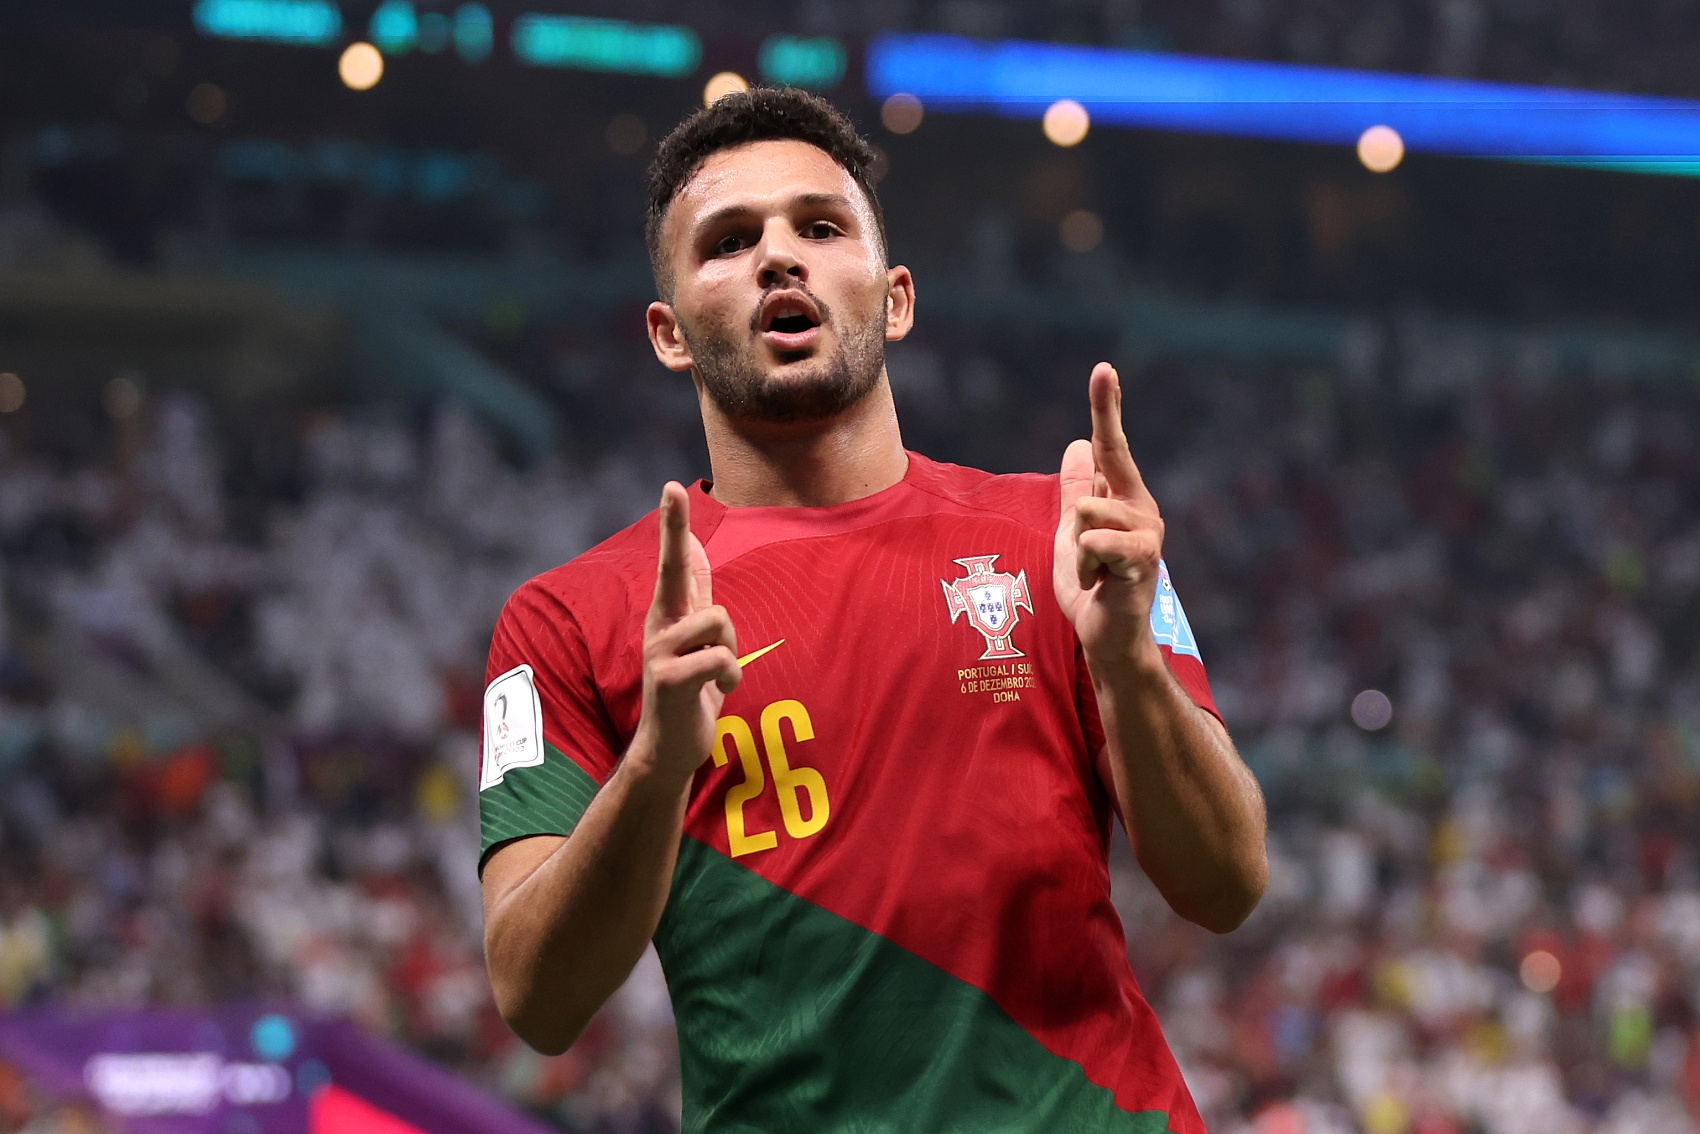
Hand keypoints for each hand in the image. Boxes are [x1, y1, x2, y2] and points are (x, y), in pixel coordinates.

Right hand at [632, 483, 740, 786]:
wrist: (670, 748)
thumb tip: (698, 550)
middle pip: (674, 567)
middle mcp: (659, 624)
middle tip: (672, 485)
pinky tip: (716, 692)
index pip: (673, 560)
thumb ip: (696, 599)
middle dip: (675, 527)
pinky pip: (718, 658)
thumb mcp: (698, 640)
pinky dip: (729, 677)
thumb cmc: (691, 692)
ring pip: (718, 620)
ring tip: (718, 675)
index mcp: (671, 614)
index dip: (674, 523)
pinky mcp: (667, 678)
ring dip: (731, 652)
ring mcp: (659, 650)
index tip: (672, 485)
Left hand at [1054, 363, 1165, 676]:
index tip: (1103, 368)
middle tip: (1088, 555)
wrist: (1106, 636)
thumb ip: (1075, 490)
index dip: (1106, 406)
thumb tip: (1077, 444)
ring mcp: (1147, 533)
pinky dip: (1087, 563)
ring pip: (1089, 512)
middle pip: (1099, 471)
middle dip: (1078, 511)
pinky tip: (1102, 583)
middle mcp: (1142, 508)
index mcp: (1122, 498)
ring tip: (1094, 573)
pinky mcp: (1143, 560)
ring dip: (1077, 550)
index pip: (1110, 445)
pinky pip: (1098, 542)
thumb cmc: (1093, 586)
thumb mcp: (1071, 532)